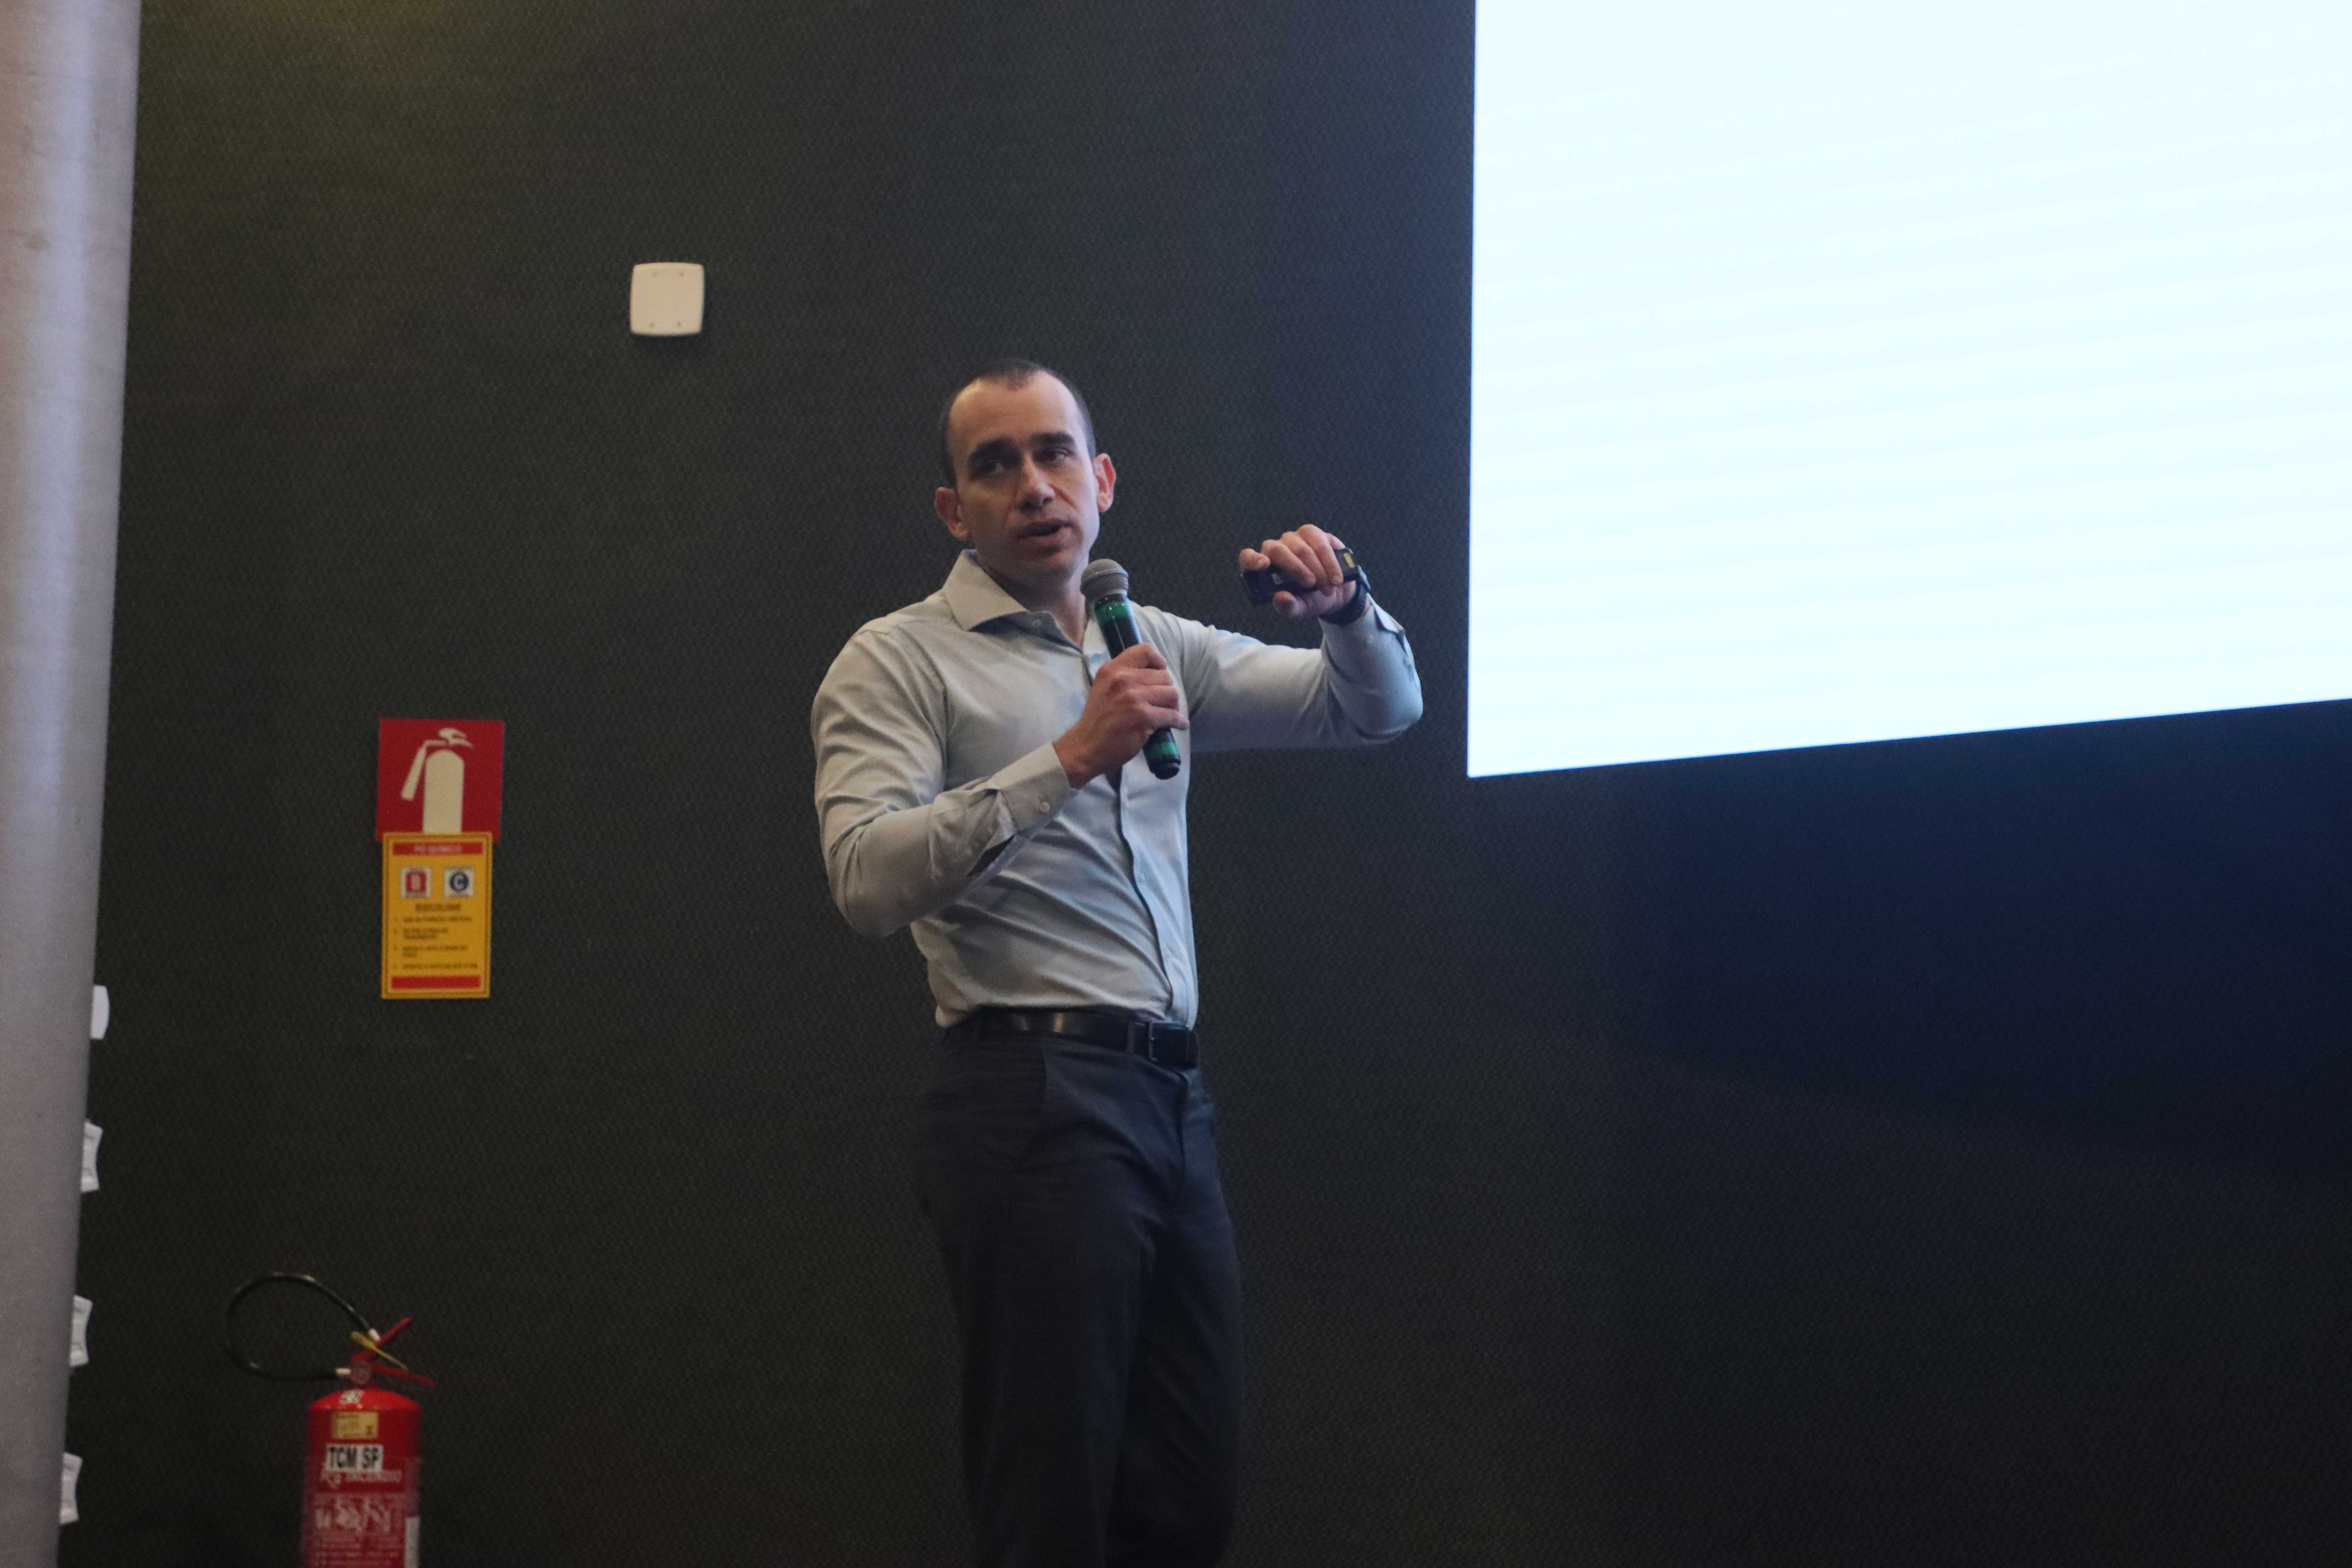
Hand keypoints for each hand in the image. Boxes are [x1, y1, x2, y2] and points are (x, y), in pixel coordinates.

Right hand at [1054, 643, 1187, 786]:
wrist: (1086, 747)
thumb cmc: (1098, 720)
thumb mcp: (1104, 687)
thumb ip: (1124, 676)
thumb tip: (1155, 673)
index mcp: (1112, 669)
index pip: (1145, 650)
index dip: (1158, 662)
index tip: (1158, 675)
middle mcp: (1123, 679)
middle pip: (1164, 676)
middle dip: (1166, 691)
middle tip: (1160, 703)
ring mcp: (1133, 698)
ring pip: (1172, 694)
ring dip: (1173, 706)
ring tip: (1166, 714)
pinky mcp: (1143, 717)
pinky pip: (1173, 715)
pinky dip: (1179, 722)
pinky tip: (1178, 725)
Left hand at [1240, 525, 1356, 619]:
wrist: (1335, 591)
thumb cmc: (1310, 599)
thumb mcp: (1300, 609)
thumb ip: (1288, 607)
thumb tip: (1280, 598)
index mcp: (1264, 568)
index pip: (1248, 557)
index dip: (1253, 559)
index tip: (1263, 565)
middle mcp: (1275, 549)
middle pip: (1278, 550)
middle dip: (1296, 568)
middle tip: (1311, 585)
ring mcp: (1293, 539)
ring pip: (1302, 548)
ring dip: (1318, 569)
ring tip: (1328, 588)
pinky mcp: (1313, 534)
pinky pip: (1320, 543)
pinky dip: (1330, 562)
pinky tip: (1336, 577)